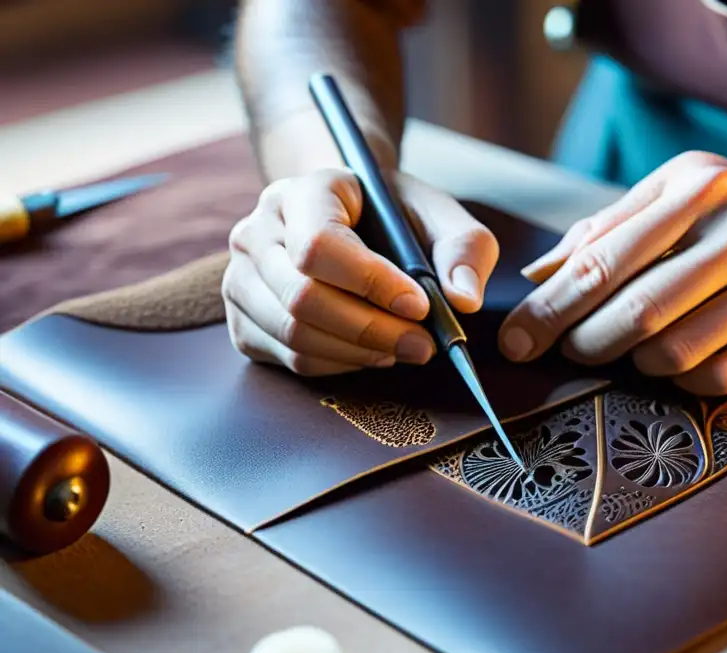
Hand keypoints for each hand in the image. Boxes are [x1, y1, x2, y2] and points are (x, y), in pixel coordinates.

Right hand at [224, 168, 498, 374]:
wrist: (347, 219)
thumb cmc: (393, 217)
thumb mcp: (438, 216)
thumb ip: (463, 249)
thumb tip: (463, 300)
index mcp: (302, 191)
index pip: (319, 246)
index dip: (371, 283)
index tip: (420, 306)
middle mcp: (257, 230)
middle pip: (303, 299)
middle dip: (372, 331)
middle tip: (424, 345)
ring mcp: (240, 277)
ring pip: (293, 335)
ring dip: (358, 352)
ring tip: (402, 347)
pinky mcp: (242, 320)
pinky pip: (289, 358)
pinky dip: (339, 364)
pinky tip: (372, 351)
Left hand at [497, 151, 726, 394]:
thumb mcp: (691, 195)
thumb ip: (613, 228)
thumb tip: (539, 274)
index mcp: (699, 184)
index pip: (601, 258)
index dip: (548, 309)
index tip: (514, 342)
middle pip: (633, 309)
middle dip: (585, 343)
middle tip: (571, 354)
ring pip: (676, 350)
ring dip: (640, 364)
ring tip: (638, 354)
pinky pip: (725, 374)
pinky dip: (690, 381)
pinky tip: (685, 367)